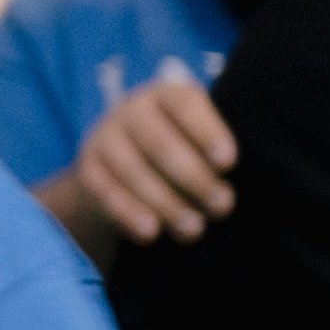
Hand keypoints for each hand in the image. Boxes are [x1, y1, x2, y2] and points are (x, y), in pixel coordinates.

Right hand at [44, 72, 237, 251]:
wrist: (125, 163)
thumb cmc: (186, 150)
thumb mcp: (201, 137)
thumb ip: (219, 150)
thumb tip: (240, 179)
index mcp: (167, 95)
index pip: (185, 106)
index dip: (207, 132)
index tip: (228, 163)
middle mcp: (131, 111)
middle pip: (160, 144)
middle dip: (194, 179)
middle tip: (223, 207)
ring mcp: (104, 138)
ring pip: (133, 172)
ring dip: (166, 204)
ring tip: (194, 230)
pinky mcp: (88, 169)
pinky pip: (105, 192)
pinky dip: (127, 214)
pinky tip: (150, 234)